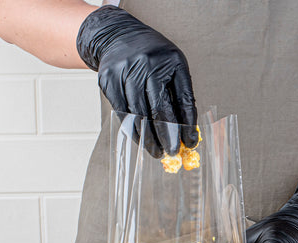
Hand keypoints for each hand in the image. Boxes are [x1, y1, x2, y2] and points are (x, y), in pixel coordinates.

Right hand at [76, 5, 197, 156]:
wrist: (117, 35)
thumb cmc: (152, 57)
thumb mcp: (174, 69)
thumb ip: (182, 98)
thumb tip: (188, 134)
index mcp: (169, 61)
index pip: (182, 100)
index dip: (187, 125)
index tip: (190, 143)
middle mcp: (145, 64)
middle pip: (158, 109)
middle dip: (166, 136)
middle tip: (172, 152)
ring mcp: (123, 71)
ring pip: (138, 115)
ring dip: (149, 138)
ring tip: (157, 152)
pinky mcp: (108, 80)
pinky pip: (122, 113)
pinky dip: (133, 130)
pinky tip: (141, 140)